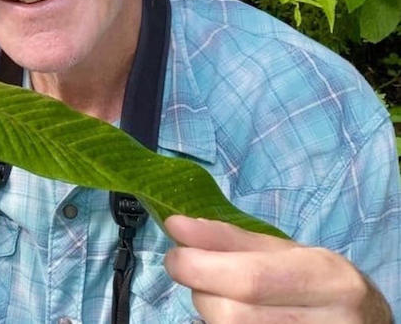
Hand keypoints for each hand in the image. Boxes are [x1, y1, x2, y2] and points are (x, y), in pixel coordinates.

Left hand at [164, 215, 391, 322]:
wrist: (364, 323)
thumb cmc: (319, 282)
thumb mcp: (285, 251)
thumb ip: (229, 239)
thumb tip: (176, 226)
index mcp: (326, 278)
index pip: (248, 279)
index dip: (198, 266)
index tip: (176, 253)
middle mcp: (327, 322)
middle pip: (230, 314)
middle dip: (203, 291)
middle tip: (208, 278)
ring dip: (211, 312)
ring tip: (228, 298)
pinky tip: (238, 316)